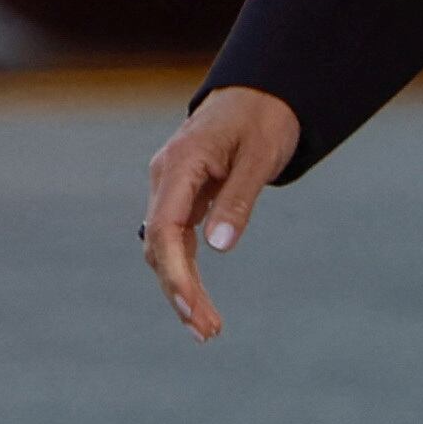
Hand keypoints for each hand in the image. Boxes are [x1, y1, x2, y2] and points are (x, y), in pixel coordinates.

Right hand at [141, 87, 300, 341]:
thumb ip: (239, 199)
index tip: (191, 307)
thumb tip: (220, 247)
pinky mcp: (183, 197)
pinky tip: (199, 303)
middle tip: (208, 331)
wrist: (261, 92)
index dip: (173, 272)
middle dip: (180, 291)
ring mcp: (171, 188)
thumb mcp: (259, 155)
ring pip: (165, 248)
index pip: (163, 228)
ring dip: (183, 288)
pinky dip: (187, 272)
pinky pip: (177, 240)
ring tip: (209, 329)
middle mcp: (166, 178)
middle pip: (159, 245)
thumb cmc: (263, 118)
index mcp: (180, 164)